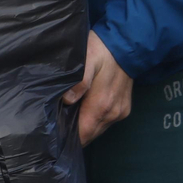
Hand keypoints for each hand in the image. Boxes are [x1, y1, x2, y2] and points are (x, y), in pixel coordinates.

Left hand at [62, 30, 132, 144]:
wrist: (126, 45)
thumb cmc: (101, 51)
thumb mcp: (86, 61)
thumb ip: (79, 82)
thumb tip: (67, 101)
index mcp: (101, 105)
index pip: (84, 134)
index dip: (69, 137)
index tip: (55, 134)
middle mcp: (112, 114)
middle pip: (91, 135)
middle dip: (75, 134)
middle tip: (58, 126)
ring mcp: (120, 112)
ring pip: (98, 129)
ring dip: (85, 127)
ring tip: (69, 119)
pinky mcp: (124, 109)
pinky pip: (106, 122)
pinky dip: (95, 120)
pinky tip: (84, 111)